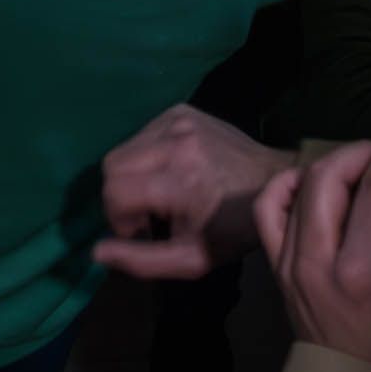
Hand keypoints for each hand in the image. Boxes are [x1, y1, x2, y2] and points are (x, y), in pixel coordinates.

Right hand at [94, 104, 296, 279]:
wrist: (273, 182)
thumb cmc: (234, 228)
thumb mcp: (192, 260)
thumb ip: (142, 261)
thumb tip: (97, 251)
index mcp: (179, 179)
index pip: (114, 192)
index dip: (120, 219)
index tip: (144, 231)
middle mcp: (175, 141)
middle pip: (111, 166)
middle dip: (121, 196)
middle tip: (150, 213)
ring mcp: (178, 120)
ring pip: (123, 148)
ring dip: (132, 175)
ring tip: (161, 192)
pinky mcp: (181, 110)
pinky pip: (141, 134)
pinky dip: (146, 156)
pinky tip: (170, 171)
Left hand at [259, 123, 370, 371]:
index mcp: (365, 269)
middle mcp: (318, 262)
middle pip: (327, 178)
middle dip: (360, 151)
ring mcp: (291, 267)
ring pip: (295, 190)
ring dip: (326, 168)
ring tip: (358, 165)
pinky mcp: (278, 274)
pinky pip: (267, 215)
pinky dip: (285, 190)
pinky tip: (312, 184)